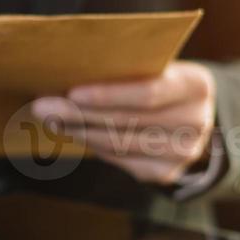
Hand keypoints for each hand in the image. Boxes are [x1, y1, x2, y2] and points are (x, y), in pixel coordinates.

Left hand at [31, 62, 215, 186]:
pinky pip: (119, 158)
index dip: (108, 95)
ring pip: (118, 143)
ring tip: (50, 118)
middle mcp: (196, 122)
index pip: (148, 93)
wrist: (189, 113)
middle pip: (127, 121)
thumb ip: (125, 70)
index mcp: (197, 86)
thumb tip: (66, 76)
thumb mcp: (154, 66)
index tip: (71, 93)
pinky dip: (93, 144)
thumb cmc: (160, 80)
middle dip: (80, 114)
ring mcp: (183, 152)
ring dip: (79, 130)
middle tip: (43, 107)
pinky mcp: (165, 173)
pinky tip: (73, 131)